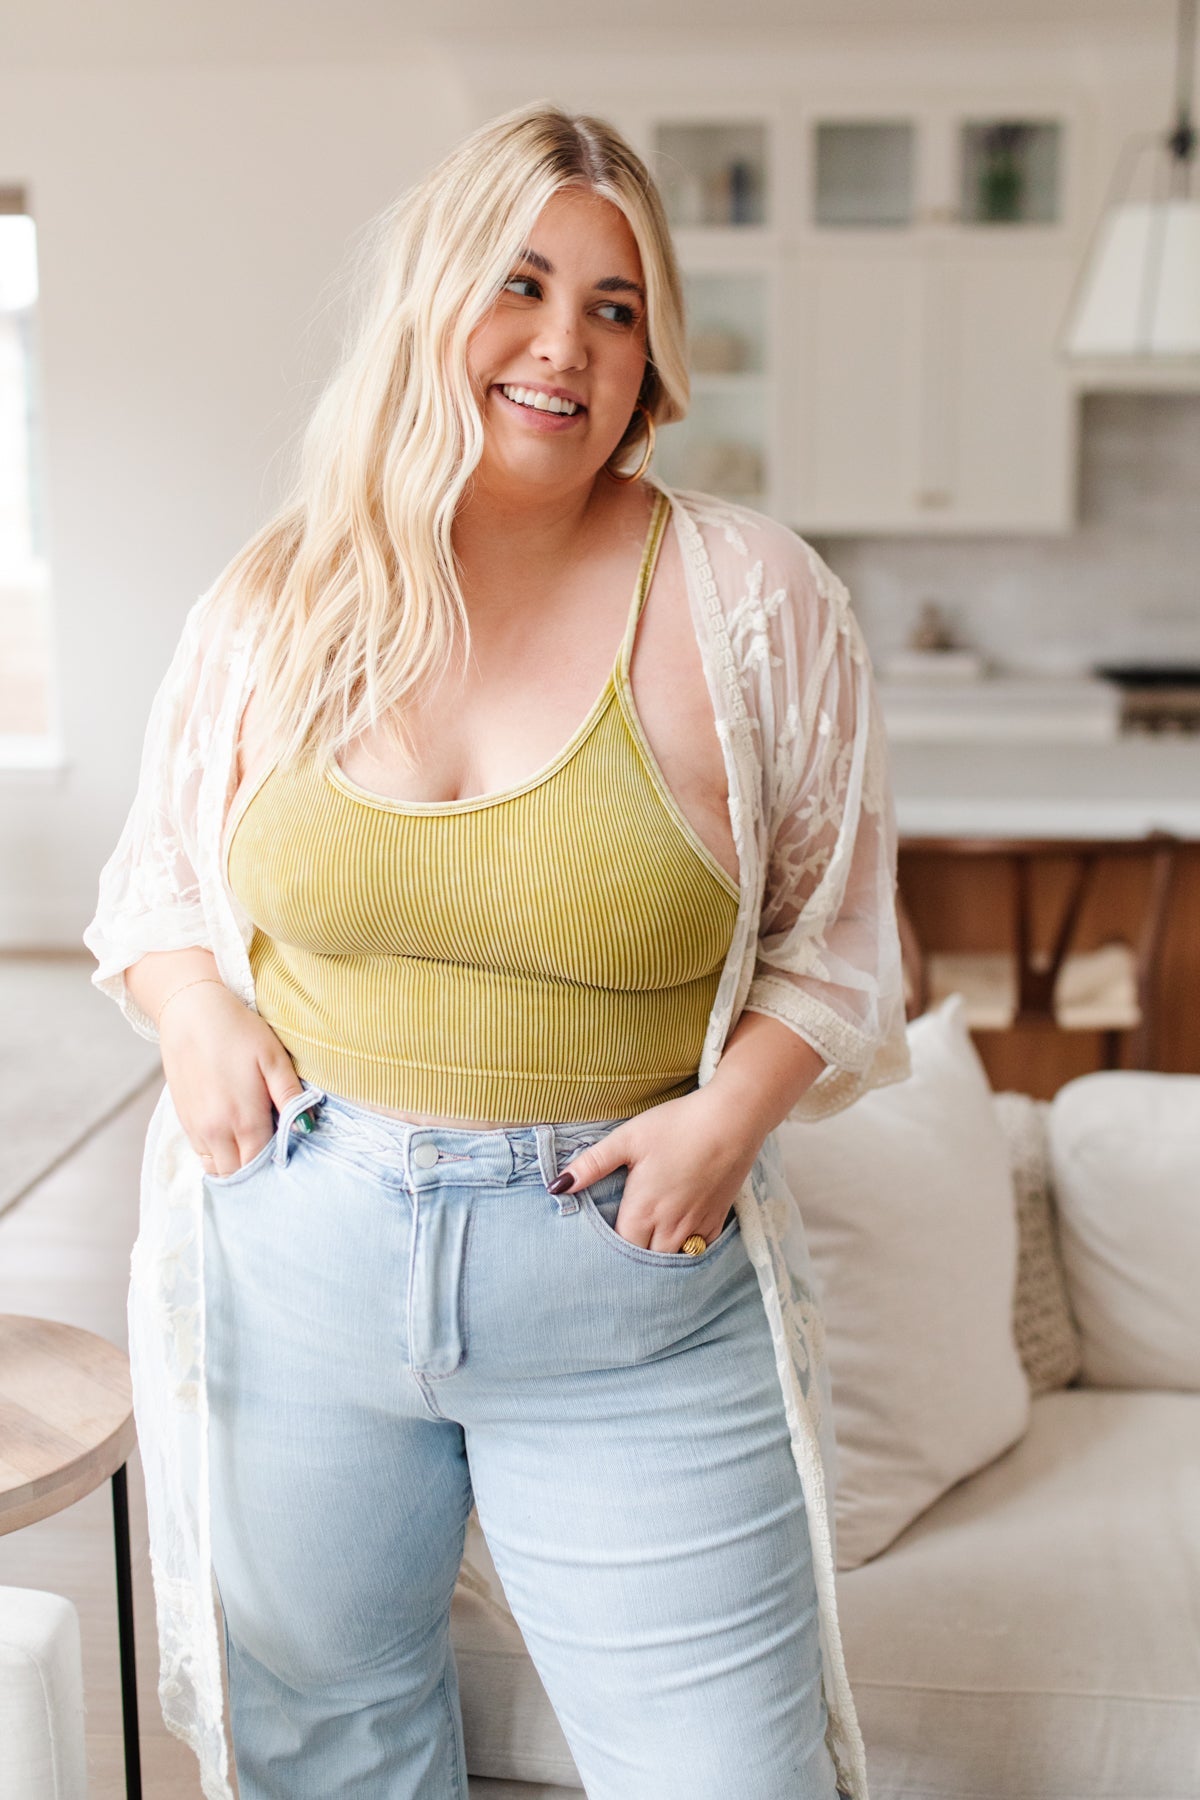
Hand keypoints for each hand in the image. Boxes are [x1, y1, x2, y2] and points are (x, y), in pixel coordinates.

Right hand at [156, 980, 304, 1177]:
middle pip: (238, 1174)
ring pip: (217, 1169)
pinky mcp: (184, 1120)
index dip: (278, 1165)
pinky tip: (233, 1137)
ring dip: (235, 1166)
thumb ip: (290, 1096)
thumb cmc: (237, 1032)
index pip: (263, 1164)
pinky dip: (218, 1155)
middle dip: (257, 1172)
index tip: (290, 1155)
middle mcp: (216, 1132)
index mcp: (243, 1120)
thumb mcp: (273, 1058)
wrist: (190, 1013)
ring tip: (254, 1147)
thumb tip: (307, 1127)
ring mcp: (197, 1128)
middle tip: (274, 1155)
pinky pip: (202, 1154)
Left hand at [548, 1088, 759, 1252]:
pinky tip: (677, 1242)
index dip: (606, 1252)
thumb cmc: (676, 1125)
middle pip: (644, 1261)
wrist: (731, 1120)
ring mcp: (695, 1226)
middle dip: (631, 1260)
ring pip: (672, 1261)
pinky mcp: (716, 1220)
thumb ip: (591, 1164)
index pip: (618, 1250)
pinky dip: (686, 1252)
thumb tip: (556, 1186)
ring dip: (658, 1258)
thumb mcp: (627, 1138)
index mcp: (642, 1210)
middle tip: (619, 1252)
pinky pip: (698, 1251)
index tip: (597, 1248)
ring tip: (646, 1249)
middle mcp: (668, 1227)